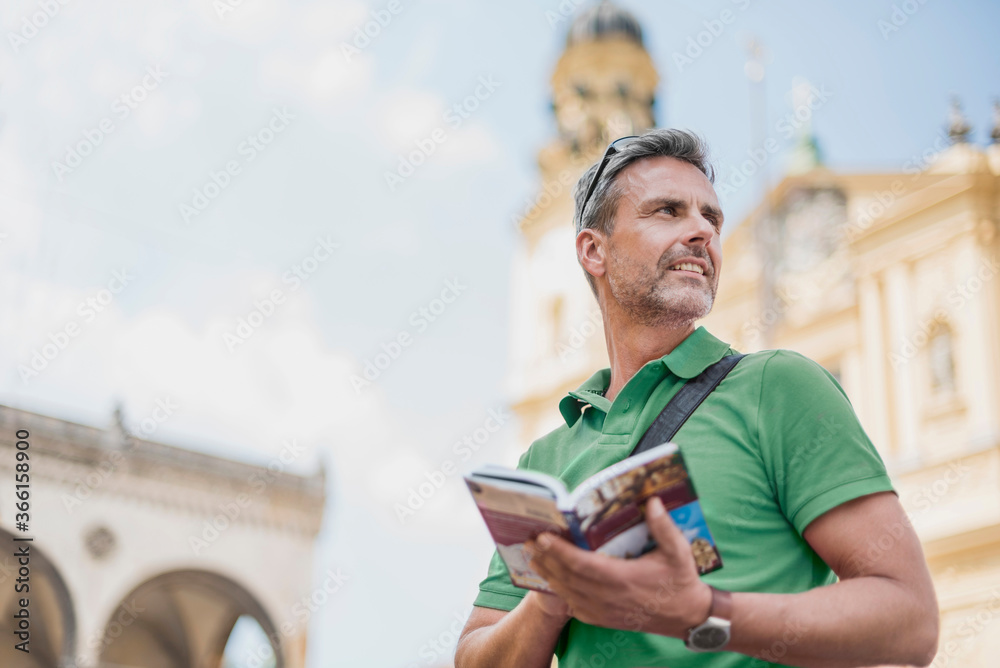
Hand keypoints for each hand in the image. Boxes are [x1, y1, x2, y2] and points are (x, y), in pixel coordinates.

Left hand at [525, 496, 711, 637]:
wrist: (685, 616)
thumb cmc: (680, 580)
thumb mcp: (679, 551)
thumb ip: (664, 526)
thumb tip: (652, 501)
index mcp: (623, 579)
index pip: (582, 564)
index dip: (560, 551)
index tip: (543, 537)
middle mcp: (608, 598)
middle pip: (567, 577)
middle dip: (545, 558)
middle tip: (528, 541)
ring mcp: (603, 611)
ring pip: (566, 592)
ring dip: (547, 573)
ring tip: (532, 555)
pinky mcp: (602, 619)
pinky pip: (573, 605)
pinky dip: (559, 591)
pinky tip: (550, 577)